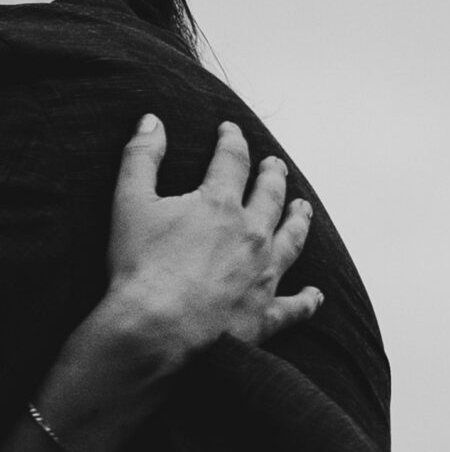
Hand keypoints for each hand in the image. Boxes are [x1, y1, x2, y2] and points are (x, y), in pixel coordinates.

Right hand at [106, 114, 322, 353]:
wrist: (155, 331)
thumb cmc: (140, 268)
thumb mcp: (130, 202)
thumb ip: (141, 156)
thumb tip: (151, 120)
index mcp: (220, 205)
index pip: (232, 161)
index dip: (232, 142)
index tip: (231, 131)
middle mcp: (252, 235)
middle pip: (271, 197)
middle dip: (273, 176)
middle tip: (276, 166)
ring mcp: (263, 275)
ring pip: (292, 241)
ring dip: (299, 222)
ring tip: (304, 209)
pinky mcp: (265, 314)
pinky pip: (294, 306)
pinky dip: (306, 301)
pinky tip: (315, 296)